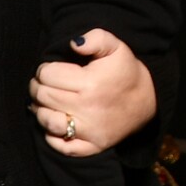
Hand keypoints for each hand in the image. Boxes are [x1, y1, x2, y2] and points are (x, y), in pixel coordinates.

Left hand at [30, 29, 154, 156]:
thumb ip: (95, 38)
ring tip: (45, 101)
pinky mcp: (93, 146)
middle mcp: (89, 109)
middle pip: (43, 96)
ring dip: (40, 110)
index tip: (50, 69)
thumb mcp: (116, 47)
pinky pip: (61, 146)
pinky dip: (52, 136)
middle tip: (42, 84)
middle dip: (37, 87)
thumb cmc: (124, 72)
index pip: (47, 75)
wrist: (148, 101)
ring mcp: (91, 131)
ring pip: (47, 121)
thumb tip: (74, 43)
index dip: (44, 69)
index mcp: (91, 83)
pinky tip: (55, 122)